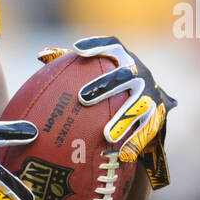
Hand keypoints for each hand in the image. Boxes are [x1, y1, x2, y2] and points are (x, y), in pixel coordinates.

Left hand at [36, 36, 174, 188]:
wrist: (149, 101)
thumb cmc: (110, 84)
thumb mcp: (96, 70)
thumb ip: (70, 62)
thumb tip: (41, 55)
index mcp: (124, 59)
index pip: (112, 46)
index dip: (96, 45)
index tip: (77, 50)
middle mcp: (140, 73)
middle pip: (125, 76)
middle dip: (105, 86)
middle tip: (82, 98)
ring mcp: (151, 93)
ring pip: (140, 105)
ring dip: (123, 120)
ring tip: (107, 136)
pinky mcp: (158, 115)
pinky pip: (149, 129)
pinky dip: (136, 142)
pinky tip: (123, 155)